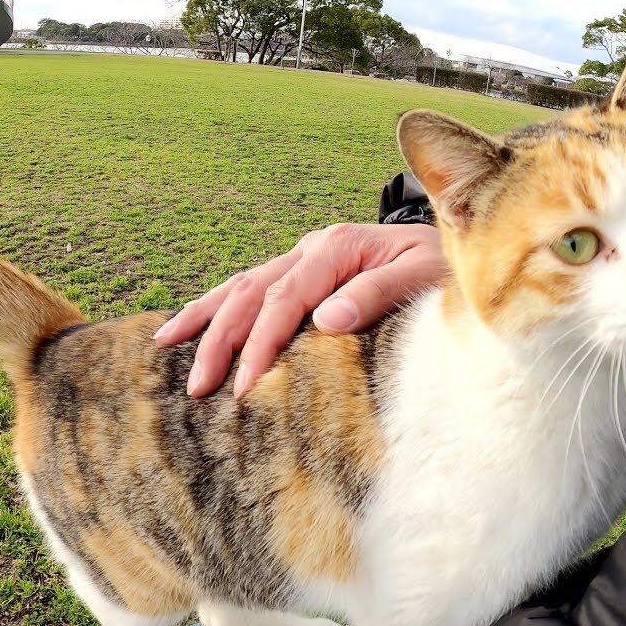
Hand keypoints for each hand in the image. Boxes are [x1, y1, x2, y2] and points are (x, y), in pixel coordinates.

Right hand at [154, 223, 446, 397]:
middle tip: (196, 386)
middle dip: (219, 340)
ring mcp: (303, 255)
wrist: (460, 238)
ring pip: (240, 286)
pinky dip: (218, 306)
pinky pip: (250, 287)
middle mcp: (313, 247)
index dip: (262, 343)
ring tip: (164, 346)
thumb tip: (327, 319)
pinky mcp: (302, 269)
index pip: (287, 299)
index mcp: (339, 247)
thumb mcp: (425, 277)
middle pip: (251, 292)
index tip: (244, 386)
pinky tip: (191, 323)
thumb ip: (380, 293)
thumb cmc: (444, 268)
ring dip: (204, 317)